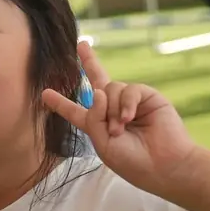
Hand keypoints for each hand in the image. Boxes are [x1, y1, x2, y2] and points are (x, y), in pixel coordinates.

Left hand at [41, 41, 197, 196]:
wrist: (164, 166)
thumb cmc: (132, 160)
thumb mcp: (102, 142)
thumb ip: (93, 117)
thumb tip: (97, 90)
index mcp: (98, 126)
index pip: (76, 111)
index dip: (61, 103)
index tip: (45, 93)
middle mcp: (113, 110)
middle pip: (97, 81)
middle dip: (89, 63)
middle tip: (81, 45)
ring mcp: (130, 102)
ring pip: (109, 89)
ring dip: (111, 110)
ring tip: (120, 129)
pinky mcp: (148, 97)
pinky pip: (129, 90)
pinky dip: (125, 104)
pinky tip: (129, 118)